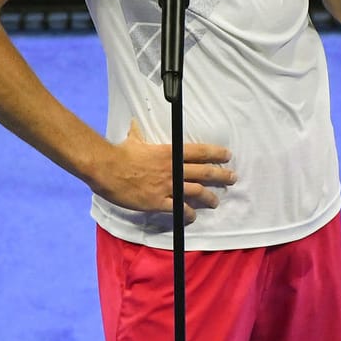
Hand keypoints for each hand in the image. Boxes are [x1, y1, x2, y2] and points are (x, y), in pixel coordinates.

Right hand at [93, 119, 235, 222]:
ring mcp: (167, 186)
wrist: (108, 169)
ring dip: (208, 198)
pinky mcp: (158, 202)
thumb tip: (134, 123)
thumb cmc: (121, 152)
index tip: (227, 155)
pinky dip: (187, 213)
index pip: (199, 152)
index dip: (216, 154)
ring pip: (196, 192)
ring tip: (215, 202)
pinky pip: (178, 209)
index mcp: (170, 152)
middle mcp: (173, 169)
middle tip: (232, 178)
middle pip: (204, 172)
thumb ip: (138, 132)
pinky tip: (192, 217)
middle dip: (221, 176)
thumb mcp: (133, 138)